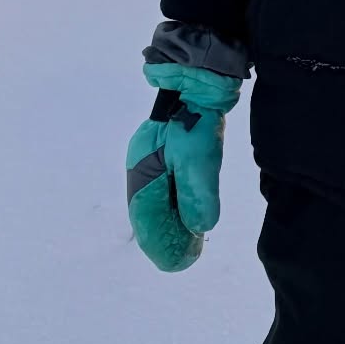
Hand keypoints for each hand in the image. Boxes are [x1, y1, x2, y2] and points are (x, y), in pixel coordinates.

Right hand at [126, 62, 241, 271]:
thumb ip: (198, 192)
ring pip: (157, 202)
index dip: (161, 243)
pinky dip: (175, 207)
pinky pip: (166, 189)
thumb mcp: (199, 157)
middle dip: (166, 238)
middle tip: (186, 260)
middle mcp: (142, 167)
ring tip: (189, 246)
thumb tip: (201, 226)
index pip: (147, 217)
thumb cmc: (196, 117)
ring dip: (171, 224)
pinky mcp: (166, 153)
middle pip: (149, 213)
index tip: (178, 263)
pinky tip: (189, 218)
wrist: (200, 80)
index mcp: (142, 170)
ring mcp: (152, 160)